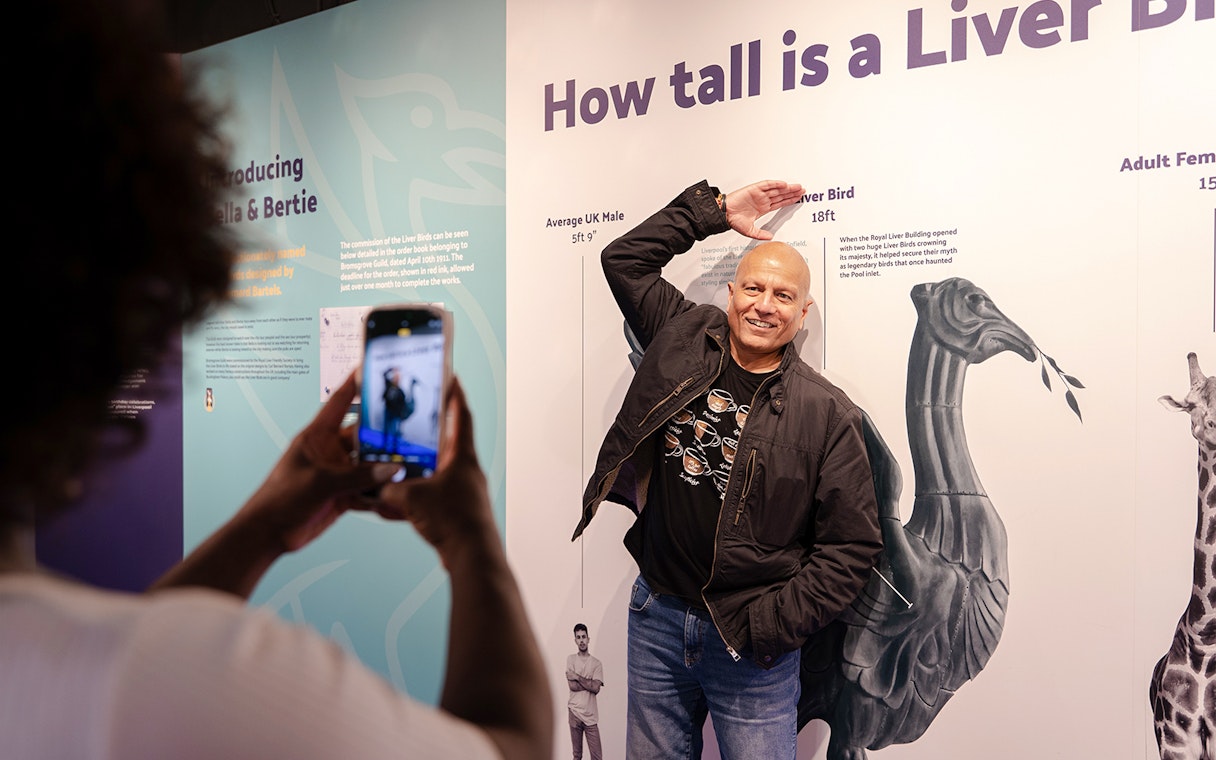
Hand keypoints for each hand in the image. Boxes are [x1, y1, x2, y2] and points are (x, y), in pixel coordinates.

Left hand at [150, 372, 400, 595]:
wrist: (269, 533)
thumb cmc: (280, 498)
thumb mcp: (321, 482)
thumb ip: (359, 475)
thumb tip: (393, 469)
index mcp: (317, 435)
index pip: (340, 401)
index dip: (357, 382)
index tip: (375, 366)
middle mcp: (331, 450)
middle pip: (364, 432)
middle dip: (386, 430)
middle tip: (412, 423)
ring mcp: (339, 471)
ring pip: (371, 461)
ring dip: (388, 463)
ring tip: (412, 460)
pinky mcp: (345, 492)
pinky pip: (370, 487)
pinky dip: (383, 490)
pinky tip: (398, 491)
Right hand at [375, 377, 495, 564]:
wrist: (472, 557)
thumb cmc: (453, 521)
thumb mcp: (412, 499)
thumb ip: (390, 490)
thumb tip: (376, 489)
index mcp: (463, 458)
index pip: (461, 416)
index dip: (454, 395)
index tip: (450, 376)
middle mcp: (466, 472)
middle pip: (446, 444)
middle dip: (427, 434)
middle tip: (410, 422)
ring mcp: (463, 492)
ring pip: (436, 473)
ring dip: (417, 470)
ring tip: (394, 466)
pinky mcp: (457, 513)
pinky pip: (432, 499)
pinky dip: (414, 500)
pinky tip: (393, 508)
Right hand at [724, 180, 804, 239]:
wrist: (724, 214)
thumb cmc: (733, 220)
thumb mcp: (750, 231)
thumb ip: (761, 234)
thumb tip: (771, 237)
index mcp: (762, 208)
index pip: (780, 203)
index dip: (789, 200)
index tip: (798, 198)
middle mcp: (762, 200)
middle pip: (781, 195)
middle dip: (792, 193)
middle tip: (802, 190)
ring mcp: (759, 194)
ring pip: (776, 189)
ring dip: (787, 188)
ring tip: (797, 187)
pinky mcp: (754, 189)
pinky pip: (766, 185)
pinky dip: (775, 184)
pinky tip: (783, 184)